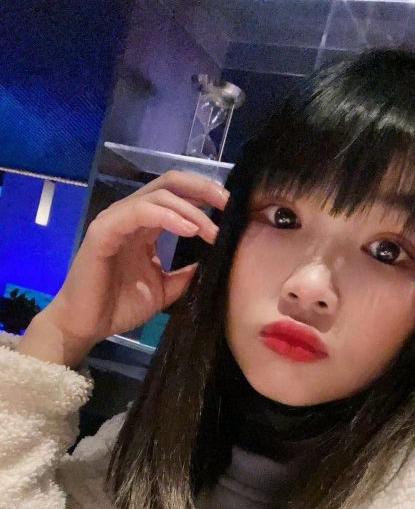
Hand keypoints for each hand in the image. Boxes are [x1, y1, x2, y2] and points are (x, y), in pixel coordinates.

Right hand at [43, 170, 229, 346]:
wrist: (87, 325)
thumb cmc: (120, 306)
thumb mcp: (164, 291)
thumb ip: (184, 275)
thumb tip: (208, 264)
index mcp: (145, 225)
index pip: (178, 195)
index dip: (205, 197)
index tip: (232, 211)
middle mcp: (131, 215)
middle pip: (170, 183)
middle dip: (203, 190)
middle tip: (228, 206)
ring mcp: (117, 220)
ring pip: (159, 195)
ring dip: (191, 209)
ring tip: (212, 230)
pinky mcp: (105, 231)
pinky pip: (140, 212)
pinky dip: (168, 216)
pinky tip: (189, 229)